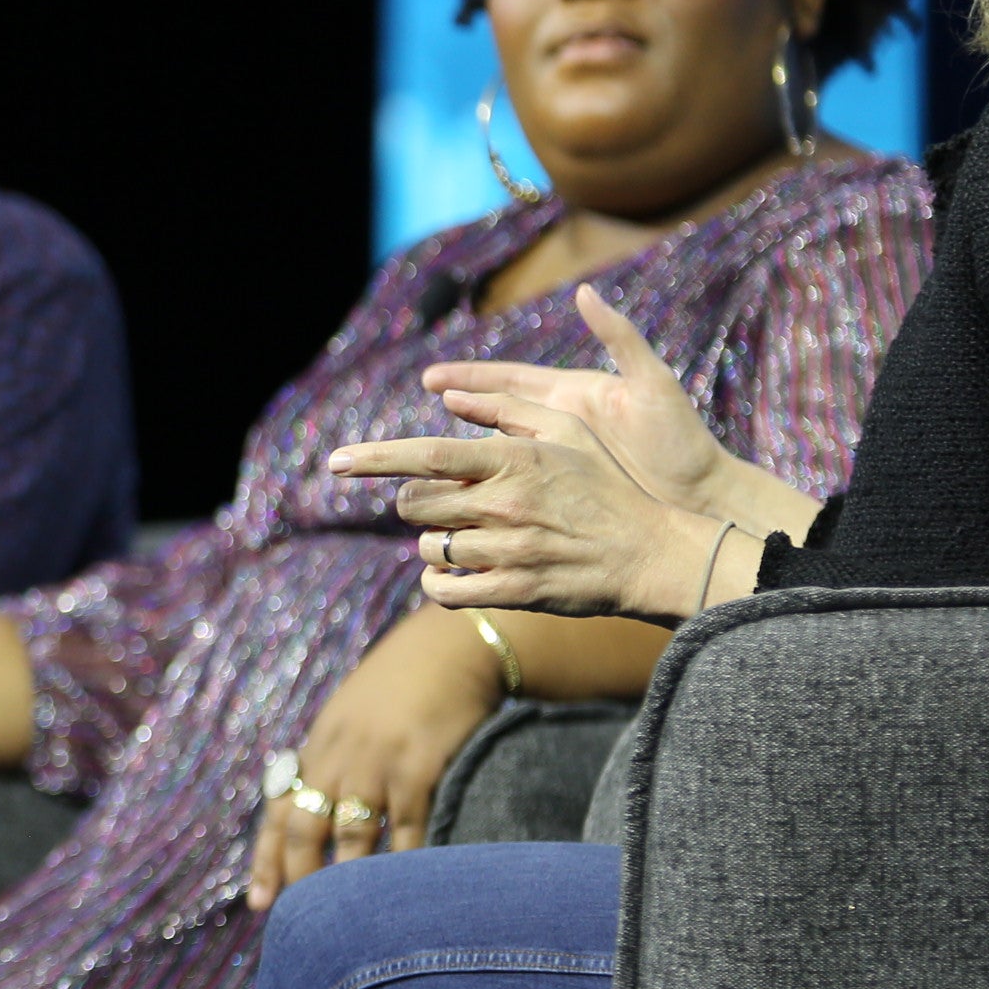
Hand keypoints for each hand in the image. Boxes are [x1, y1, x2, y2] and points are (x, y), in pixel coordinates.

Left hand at [245, 612, 509, 911]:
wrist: (448, 648)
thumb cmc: (400, 686)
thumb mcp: (351, 716)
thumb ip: (331, 760)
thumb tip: (312, 806)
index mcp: (318, 749)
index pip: (279, 813)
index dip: (266, 861)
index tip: (259, 903)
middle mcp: (338, 759)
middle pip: (304, 831)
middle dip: (300, 879)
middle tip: (303, 922)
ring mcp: (376, 764)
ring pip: (350, 837)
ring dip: (347, 881)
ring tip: (348, 921)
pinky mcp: (418, 768)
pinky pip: (408, 829)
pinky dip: (404, 863)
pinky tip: (405, 891)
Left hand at [331, 389, 728, 624]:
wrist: (652, 552)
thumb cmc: (607, 486)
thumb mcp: (569, 431)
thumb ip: (508, 409)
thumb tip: (449, 396)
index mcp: (514, 459)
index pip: (426, 454)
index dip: (374, 458)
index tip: (336, 462)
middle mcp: (505, 503)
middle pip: (415, 504)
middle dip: (417, 505)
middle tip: (445, 505)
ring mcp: (509, 550)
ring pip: (429, 548)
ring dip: (436, 544)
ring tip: (469, 538)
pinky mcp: (514, 590)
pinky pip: (444, 591)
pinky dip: (438, 584)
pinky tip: (455, 575)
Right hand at [417, 284, 746, 517]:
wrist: (704, 496)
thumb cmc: (681, 442)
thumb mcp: (652, 384)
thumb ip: (619, 338)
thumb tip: (584, 292)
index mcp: (576, 394)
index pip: (510, 380)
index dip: (470, 378)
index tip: (431, 378)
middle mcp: (564, 421)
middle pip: (496, 408)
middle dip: (458, 399)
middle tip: (422, 392)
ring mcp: (564, 457)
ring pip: (502, 446)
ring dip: (465, 444)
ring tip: (427, 450)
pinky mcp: (569, 488)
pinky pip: (519, 480)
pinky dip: (488, 479)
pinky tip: (465, 489)